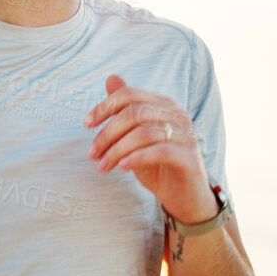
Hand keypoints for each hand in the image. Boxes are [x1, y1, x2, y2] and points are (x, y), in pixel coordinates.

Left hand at [84, 74, 218, 223]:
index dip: (105, 107)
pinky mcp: (189, 158)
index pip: (131, 95)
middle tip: (92, 153)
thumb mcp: (136, 136)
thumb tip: (111, 78)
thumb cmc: (158, 165)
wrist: (184, 197)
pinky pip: (159, 151)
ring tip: (103, 166)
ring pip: (144, 133)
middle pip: (135, 113)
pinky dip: (136, 158)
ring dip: (117, 150)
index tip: (87, 124)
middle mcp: (178, 116)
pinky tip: (122, 167)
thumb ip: (125, 110)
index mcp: (165, 105)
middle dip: (108, 133)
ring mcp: (186, 136)